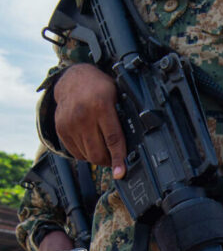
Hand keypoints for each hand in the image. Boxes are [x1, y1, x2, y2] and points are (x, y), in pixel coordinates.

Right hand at [54, 64, 126, 178]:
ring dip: (98, 158)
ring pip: (87, 155)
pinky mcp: (60, 129)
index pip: (112, 139)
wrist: (73, 78)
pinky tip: (92, 145)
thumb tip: (134, 143)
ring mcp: (69, 124)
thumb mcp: (117, 96)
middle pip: (97, 152)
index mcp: (101, 107)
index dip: (118, 158)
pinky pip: (75, 152)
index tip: (120, 172)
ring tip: (105, 150)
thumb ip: (123, 117)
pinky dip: (86, 154)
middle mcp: (83, 116)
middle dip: (109, 161)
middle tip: (116, 160)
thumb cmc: (99, 87)